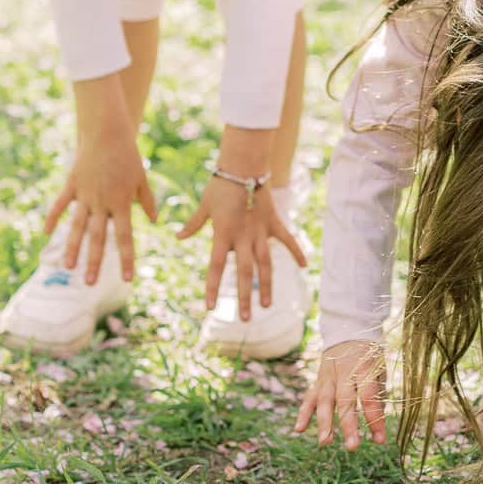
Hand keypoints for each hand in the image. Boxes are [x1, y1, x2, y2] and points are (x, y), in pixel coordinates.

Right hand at [44, 120, 156, 284]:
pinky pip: (61, 204)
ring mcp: (85, 194)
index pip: (124, 237)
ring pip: (77, 226)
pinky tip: (46, 234)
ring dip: (73, 248)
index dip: (126, 258)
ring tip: (68, 268)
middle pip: (98, 237)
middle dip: (94, 262)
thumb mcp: (141, 178)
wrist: (107, 131)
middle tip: (90, 284)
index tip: (126, 278)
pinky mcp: (72, 184)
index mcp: (122, 202)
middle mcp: (102, 202)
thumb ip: (147, 200)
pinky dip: (53, 218)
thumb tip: (154, 220)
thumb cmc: (128, 154)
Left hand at [177, 177, 304, 318]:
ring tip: (267, 305)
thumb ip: (194, 223)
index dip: (212, 287)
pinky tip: (305, 266)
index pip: (216, 266)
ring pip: (265, 263)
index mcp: (223, 233)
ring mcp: (260, 230)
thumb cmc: (220, 183)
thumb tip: (178, 236)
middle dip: (244, 296)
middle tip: (245, 319)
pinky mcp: (273, 221)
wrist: (244, 164)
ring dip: (266, 285)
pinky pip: (287, 239)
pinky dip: (296, 251)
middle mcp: (243, 236)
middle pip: (244, 271)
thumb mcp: (204, 204)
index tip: (210, 307)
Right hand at [294, 340, 386, 449]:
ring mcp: (328, 376)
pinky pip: (310, 397)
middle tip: (352, 446)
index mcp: (364, 368)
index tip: (380, 440)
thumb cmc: (368, 355)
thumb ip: (378, 394)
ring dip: (324, 422)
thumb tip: (378, 422)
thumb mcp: (379, 369)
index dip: (375, 419)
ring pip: (325, 400)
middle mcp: (344, 372)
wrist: (347, 330)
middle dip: (348, 424)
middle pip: (345, 400)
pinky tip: (298, 429)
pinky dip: (303, 412)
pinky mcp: (318, 380)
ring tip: (325, 442)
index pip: (369, 396)